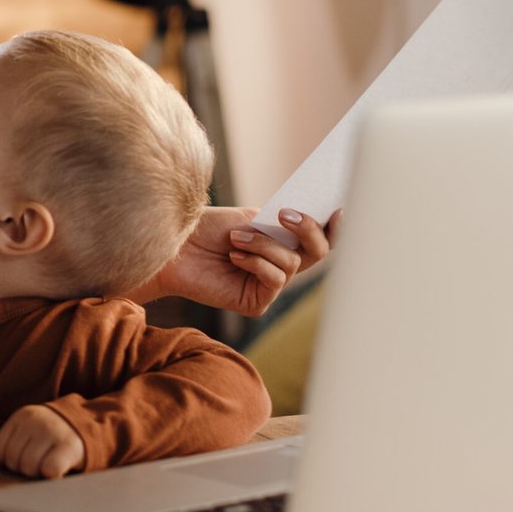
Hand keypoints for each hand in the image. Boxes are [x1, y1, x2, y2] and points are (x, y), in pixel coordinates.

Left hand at [0, 405, 85, 478]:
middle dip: (23, 467)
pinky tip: (57, 470)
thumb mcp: (31, 428)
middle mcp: (36, 421)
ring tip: (47, 465)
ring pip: (29, 467)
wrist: (90, 424)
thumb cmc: (54, 432)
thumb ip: (12, 436)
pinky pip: (49, 470)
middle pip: (13, 460)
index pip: (0, 447)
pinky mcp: (68, 447)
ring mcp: (52, 432)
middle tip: (38, 463)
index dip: (7, 459)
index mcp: (23, 416)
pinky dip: (51, 475)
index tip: (21, 459)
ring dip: (37, 473)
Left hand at [141, 206, 339, 317]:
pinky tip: (234, 256)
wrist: (173, 248)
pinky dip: (257, 262)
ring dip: (264, 245)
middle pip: (319, 252)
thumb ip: (281, 224)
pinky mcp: (256, 303)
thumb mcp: (249, 218)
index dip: (335, 226)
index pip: (319, 237)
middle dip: (308, 230)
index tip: (339, 208)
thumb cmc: (205, 229)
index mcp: (281, 242)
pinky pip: (275, 280)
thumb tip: (312, 222)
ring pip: (292, 263)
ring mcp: (269, 285)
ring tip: (235, 238)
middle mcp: (279, 264)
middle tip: (286, 215)